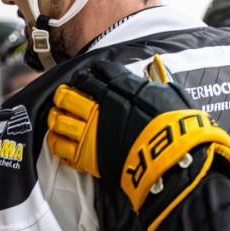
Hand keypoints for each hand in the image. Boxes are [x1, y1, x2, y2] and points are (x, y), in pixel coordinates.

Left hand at [47, 61, 229, 230]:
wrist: (168, 157)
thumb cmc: (174, 125)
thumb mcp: (168, 93)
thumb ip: (155, 83)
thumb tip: (155, 75)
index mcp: (118, 89)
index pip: (94, 73)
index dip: (88, 74)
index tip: (86, 78)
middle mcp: (98, 108)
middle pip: (68, 96)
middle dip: (64, 94)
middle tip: (65, 97)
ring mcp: (89, 132)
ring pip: (58, 120)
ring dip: (55, 117)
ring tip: (58, 117)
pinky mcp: (86, 156)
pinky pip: (60, 148)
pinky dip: (57, 143)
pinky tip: (59, 139)